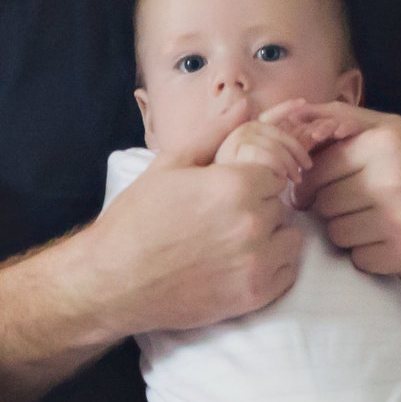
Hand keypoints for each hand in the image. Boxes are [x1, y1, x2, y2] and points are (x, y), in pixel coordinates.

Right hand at [86, 155, 301, 335]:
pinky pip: (286, 273)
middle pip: (280, 205)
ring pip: (289, 238)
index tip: (226, 192)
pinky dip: (269, 268)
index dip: (250, 179)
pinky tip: (235, 264)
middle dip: (257, 207)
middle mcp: (252, 223)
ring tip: (229, 241)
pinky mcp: (254, 295)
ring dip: (268, 238)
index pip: (273, 171)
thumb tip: (245, 105)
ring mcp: (256, 263)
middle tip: (219, 219)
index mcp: (234, 185)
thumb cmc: (136, 220)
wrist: (112, 281)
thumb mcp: (169, 166)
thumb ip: (214, 134)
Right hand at [213, 112, 314, 185]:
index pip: (271, 115)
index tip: (303, 102)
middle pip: (281, 135)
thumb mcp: (269, 162)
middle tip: (307, 166)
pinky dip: (276, 166)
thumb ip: (285, 150)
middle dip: (298, 151)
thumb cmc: (245, 181)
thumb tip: (310, 136)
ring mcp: (239, 137)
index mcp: (251, 129)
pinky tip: (281, 177)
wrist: (221, 193)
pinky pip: (265, 155)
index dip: (287, 107)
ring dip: (290, 164)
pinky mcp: (235, 150)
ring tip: (295, 179)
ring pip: (276, 147)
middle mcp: (244, 129)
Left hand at [299, 103, 400, 283]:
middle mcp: (391, 181)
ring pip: (337, 234)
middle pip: (325, 203)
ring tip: (375, 221)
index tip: (321, 188)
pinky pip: (360, 259)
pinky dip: (369, 254)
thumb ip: (349, 119)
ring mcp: (399, 221)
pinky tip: (390, 240)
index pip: (319, 168)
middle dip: (332, 207)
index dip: (313, 182)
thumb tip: (298, 113)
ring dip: (348, 232)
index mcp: (386, 145)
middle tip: (356, 204)